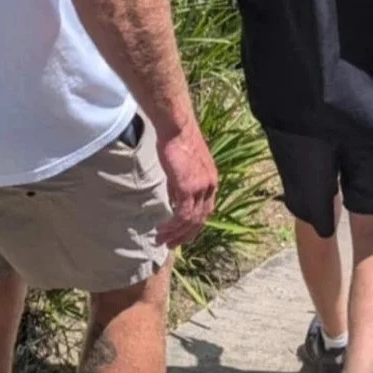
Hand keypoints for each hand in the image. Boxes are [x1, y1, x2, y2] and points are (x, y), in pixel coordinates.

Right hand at [155, 118, 217, 249]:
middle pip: (200, 219)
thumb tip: (174, 199)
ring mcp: (201, 188)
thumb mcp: (184, 166)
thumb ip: (182, 183)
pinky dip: (172, 226)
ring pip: (190, 220)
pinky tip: (162, 230)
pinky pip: (182, 215)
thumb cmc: (177, 142)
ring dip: (175, 234)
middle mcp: (210, 186)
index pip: (206, 210)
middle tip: (171, 244)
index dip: (194, 225)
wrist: (177, 128)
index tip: (182, 234)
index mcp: (211, 181)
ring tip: (161, 241)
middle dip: (185, 235)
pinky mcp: (189, 188)